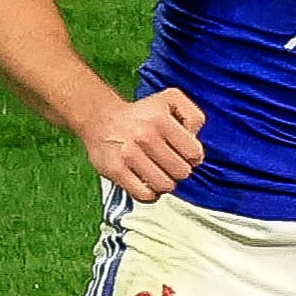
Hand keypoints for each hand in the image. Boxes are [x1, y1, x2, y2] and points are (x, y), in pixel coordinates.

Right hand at [82, 91, 207, 201]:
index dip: (193, 157)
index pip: (194, 153)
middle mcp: (144, 136)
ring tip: (159, 172)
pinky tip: (147, 183)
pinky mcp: (114, 170)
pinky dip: (149, 194)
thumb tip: (195, 143)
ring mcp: (128, 154)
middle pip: (182, 172)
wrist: (100, 118)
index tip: (184, 153)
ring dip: (165, 183)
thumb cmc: (141, 114)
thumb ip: (193, 117)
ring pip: (165, 185)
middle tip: (169, 162)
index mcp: (160, 119)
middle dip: (179, 170)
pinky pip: (143, 195)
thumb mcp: (172, 100)